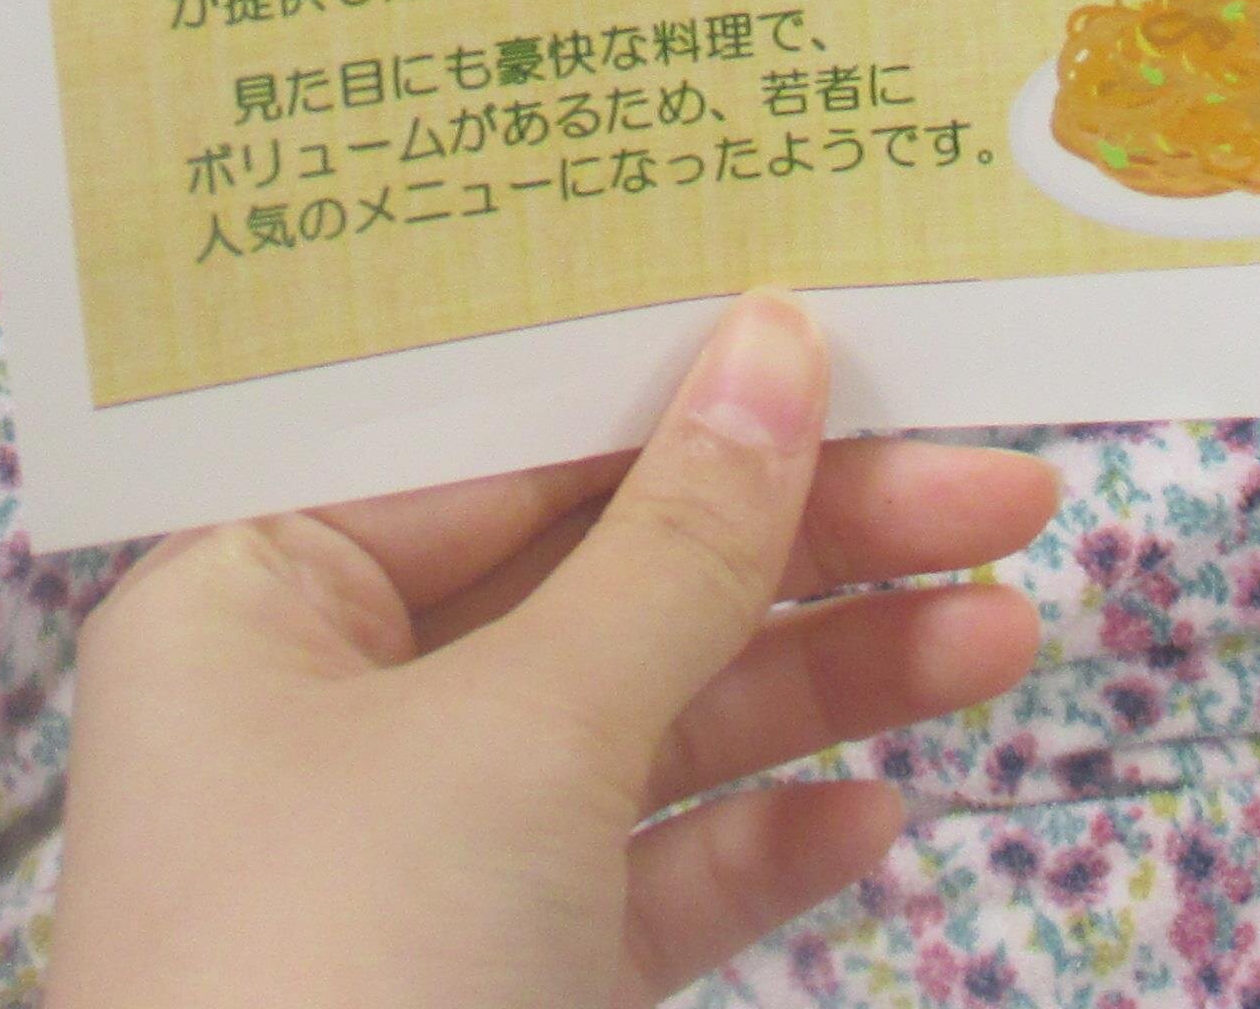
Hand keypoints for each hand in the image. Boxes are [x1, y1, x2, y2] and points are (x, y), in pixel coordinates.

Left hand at [46, 293, 1055, 1008]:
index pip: (486, 437)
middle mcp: (321, 709)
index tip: (844, 318)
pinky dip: (763, 842)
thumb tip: (774, 348)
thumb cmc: (341, 972)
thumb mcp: (518, 736)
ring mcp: (412, 862)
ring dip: (824, 678)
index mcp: (251, 597)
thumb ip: (670, 552)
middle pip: (593, 570)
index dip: (667, 374)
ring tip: (1009, 632)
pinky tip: (884, 816)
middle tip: (1006, 490)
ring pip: (646, 723)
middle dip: (801, 535)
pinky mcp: (496, 992)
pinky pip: (645, 878)